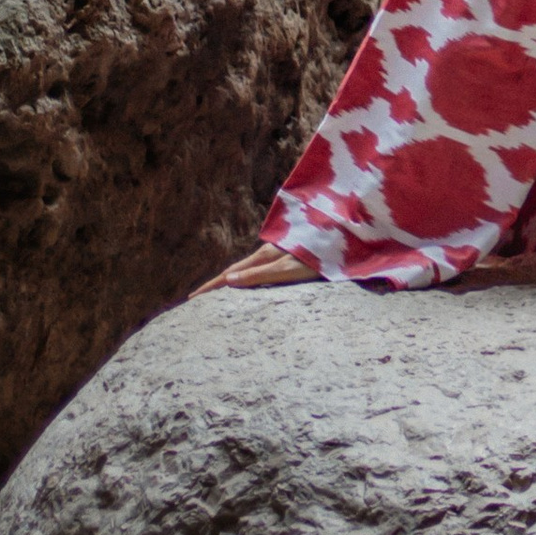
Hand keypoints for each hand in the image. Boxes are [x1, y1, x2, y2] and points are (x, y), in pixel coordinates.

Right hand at [191, 247, 312, 295]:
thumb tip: (227, 281)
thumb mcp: (289, 269)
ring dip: (232, 280)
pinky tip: (251, 282)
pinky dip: (248, 277)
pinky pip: (261, 268)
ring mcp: (278, 252)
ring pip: (249, 268)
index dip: (211, 287)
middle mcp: (268, 253)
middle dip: (217, 284)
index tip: (191, 299)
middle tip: (199, 298)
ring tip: (219, 293)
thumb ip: (259, 275)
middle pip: (237, 270)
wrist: (344, 235)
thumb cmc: (319, 255)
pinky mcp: (289, 254)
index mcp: (264, 257)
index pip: (230, 275)